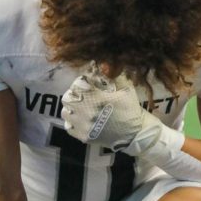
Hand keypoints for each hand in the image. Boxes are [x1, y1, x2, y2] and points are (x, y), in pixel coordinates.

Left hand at [62, 71, 181, 155]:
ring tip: (80, 107)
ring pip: (65, 113)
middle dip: (73, 94)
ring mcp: (84, 126)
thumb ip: (113, 75)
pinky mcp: (84, 137)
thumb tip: (102, 64)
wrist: (135, 133)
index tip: (86, 83)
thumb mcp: (126, 88)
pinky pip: (69, 127)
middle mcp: (87, 112)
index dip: (80, 81)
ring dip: (71, 108)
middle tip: (81, 94)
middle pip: (67, 98)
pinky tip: (80, 119)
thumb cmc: (130, 109)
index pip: (77, 84)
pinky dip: (72, 122)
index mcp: (97, 98)